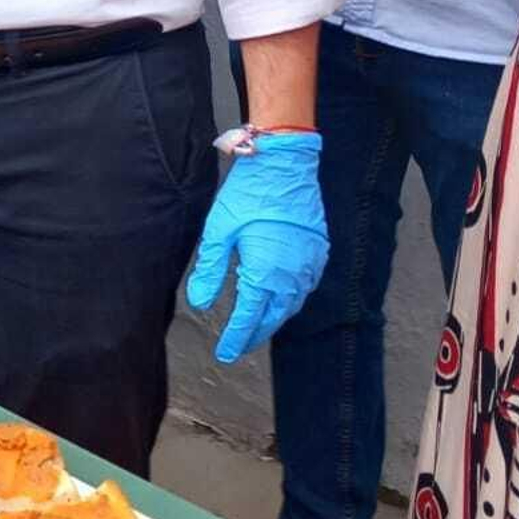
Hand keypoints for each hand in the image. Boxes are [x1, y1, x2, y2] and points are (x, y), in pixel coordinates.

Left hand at [185, 130, 326, 363]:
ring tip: (257, 328)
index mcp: (265, 273)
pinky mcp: (318, 252)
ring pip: (292, 304)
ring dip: (274, 319)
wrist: (285, 164)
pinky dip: (291, 299)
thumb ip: (210, 271)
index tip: (224, 354)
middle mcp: (291, 275)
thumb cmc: (248, 194)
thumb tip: (201, 303)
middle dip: (254, 334)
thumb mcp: (219, 231)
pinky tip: (281, 299)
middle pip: (273, 317)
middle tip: (238, 347)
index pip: (248, 317)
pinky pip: (305, 287)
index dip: (236, 338)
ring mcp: (309, 264)